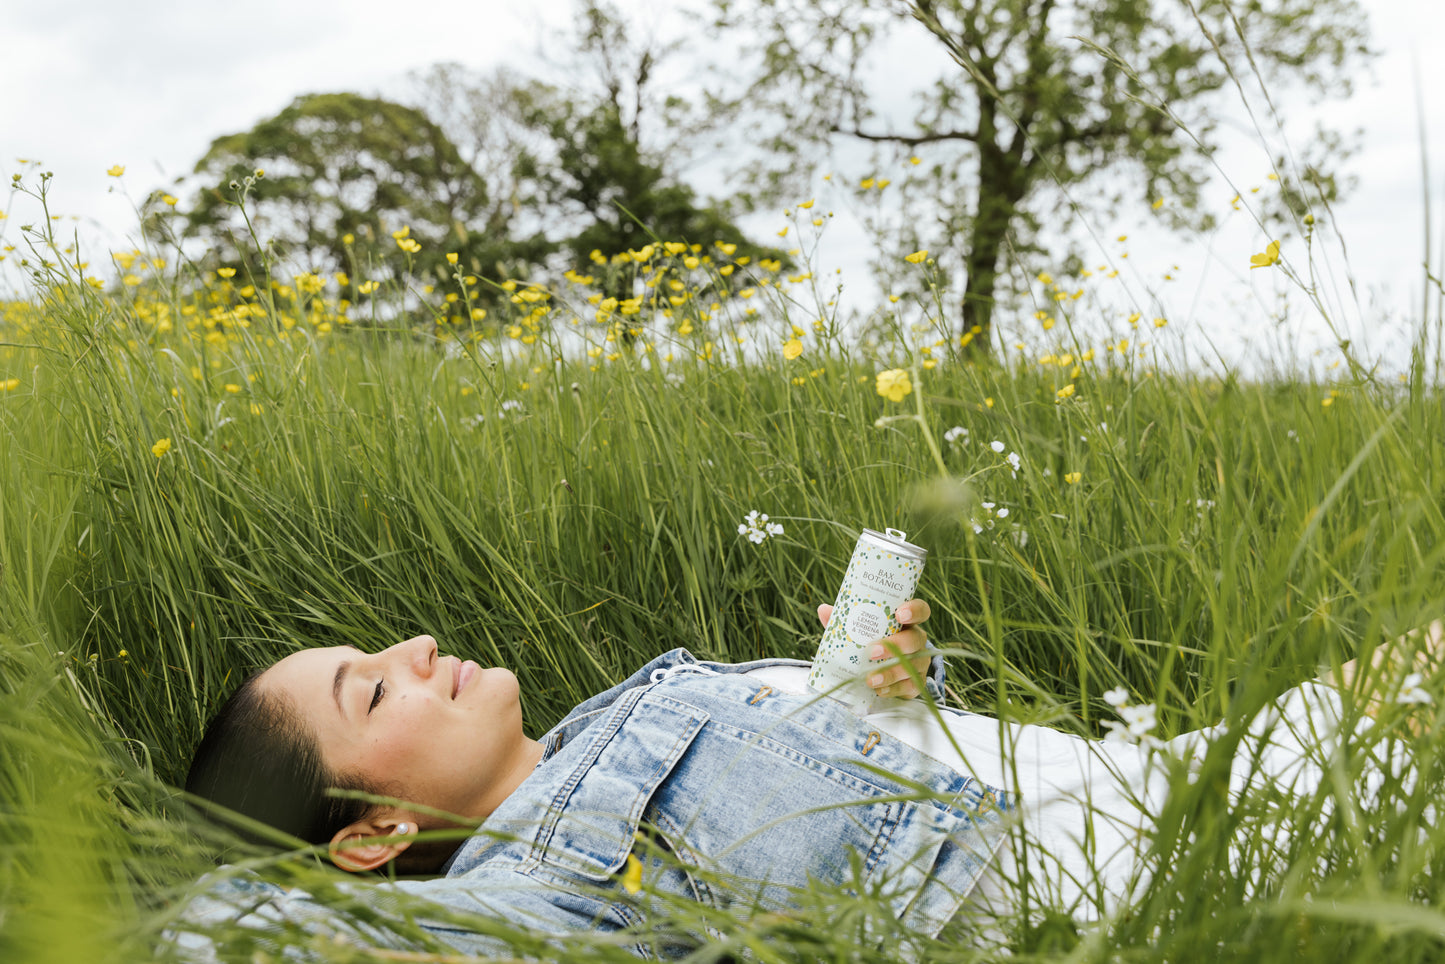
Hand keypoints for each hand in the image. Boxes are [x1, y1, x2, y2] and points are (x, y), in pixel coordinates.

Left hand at [817, 599, 932, 698]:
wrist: (883, 670)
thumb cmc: (871, 642)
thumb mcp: (860, 630)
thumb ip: (845, 620)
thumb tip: (823, 610)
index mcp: (905, 622)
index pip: (920, 610)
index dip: (913, 610)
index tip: (899, 615)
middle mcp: (916, 640)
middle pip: (915, 639)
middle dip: (895, 645)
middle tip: (872, 652)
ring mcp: (919, 662)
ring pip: (912, 665)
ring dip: (890, 672)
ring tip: (870, 679)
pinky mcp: (915, 682)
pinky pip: (909, 686)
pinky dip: (892, 689)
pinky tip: (878, 690)